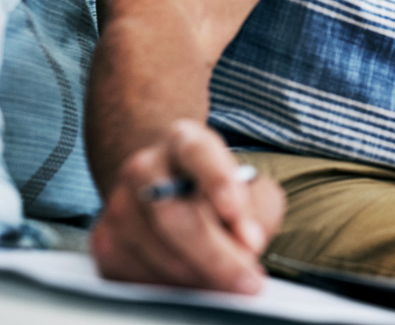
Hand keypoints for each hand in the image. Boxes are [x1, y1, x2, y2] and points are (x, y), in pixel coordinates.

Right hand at [90, 119, 284, 292]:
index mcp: (184, 141)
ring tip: (230, 285)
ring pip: (158, 252)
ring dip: (200, 277)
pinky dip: (173, 288)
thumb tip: (247, 245)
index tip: (233, 211)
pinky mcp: (104, 239)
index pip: (198, 154)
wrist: (164, 185)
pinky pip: (137, 276)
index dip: (217, 182)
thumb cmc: (216, 189)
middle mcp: (145, 167)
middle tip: (248, 281)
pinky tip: (196, 285)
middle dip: (216, 255)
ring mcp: (118, 203)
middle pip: (175, 216)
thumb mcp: (248, 185)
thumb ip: (256, 210)